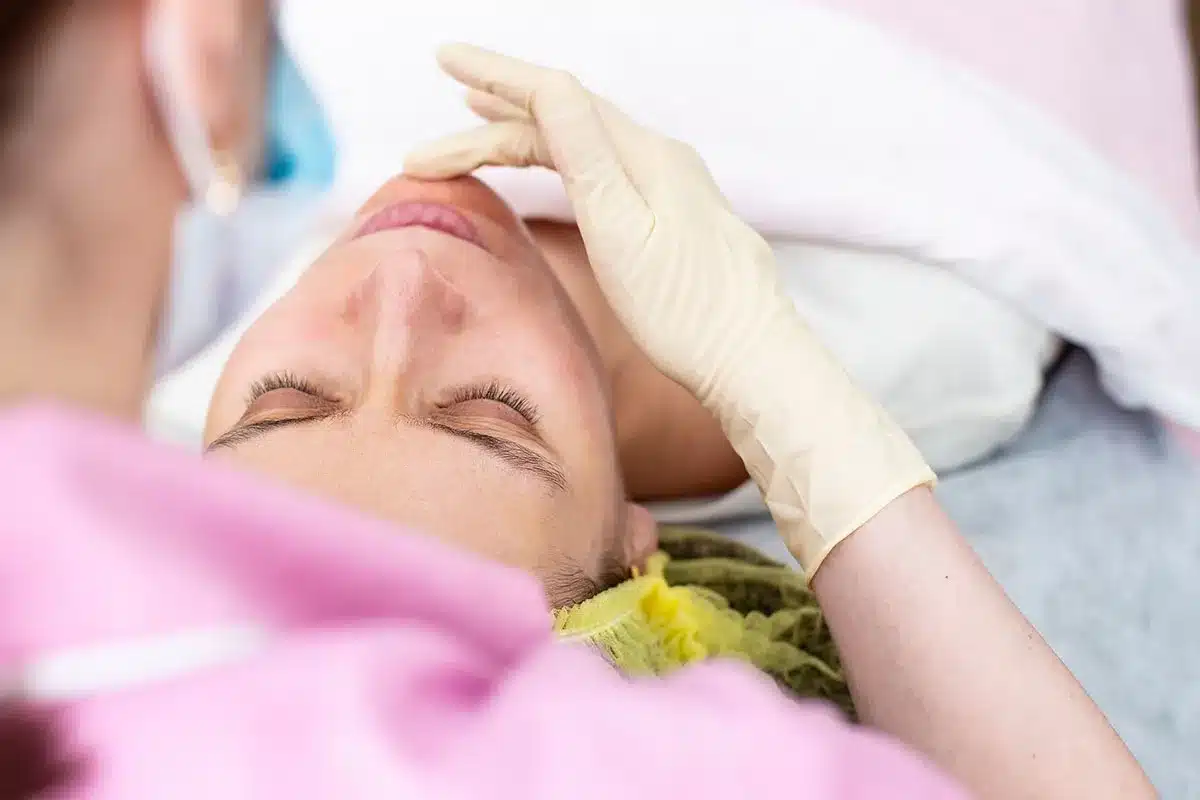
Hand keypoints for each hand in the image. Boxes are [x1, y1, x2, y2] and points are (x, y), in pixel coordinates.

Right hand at [404, 44, 787, 403]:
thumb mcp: (622, 234)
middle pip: (564, 120)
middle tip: (436, 121)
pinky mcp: (675, 215)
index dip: (496, 75)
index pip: (555, 97)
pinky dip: (561, 157)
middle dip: (493, 118)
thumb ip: (585, 157)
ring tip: (478, 118)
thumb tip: (551, 84)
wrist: (754, 360)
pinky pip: (604, 166)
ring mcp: (671, 185)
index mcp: (644, 157)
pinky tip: (552, 165)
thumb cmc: (686, 314)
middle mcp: (660, 158)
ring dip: (525, 131)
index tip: (445, 58)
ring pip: (584, 142)